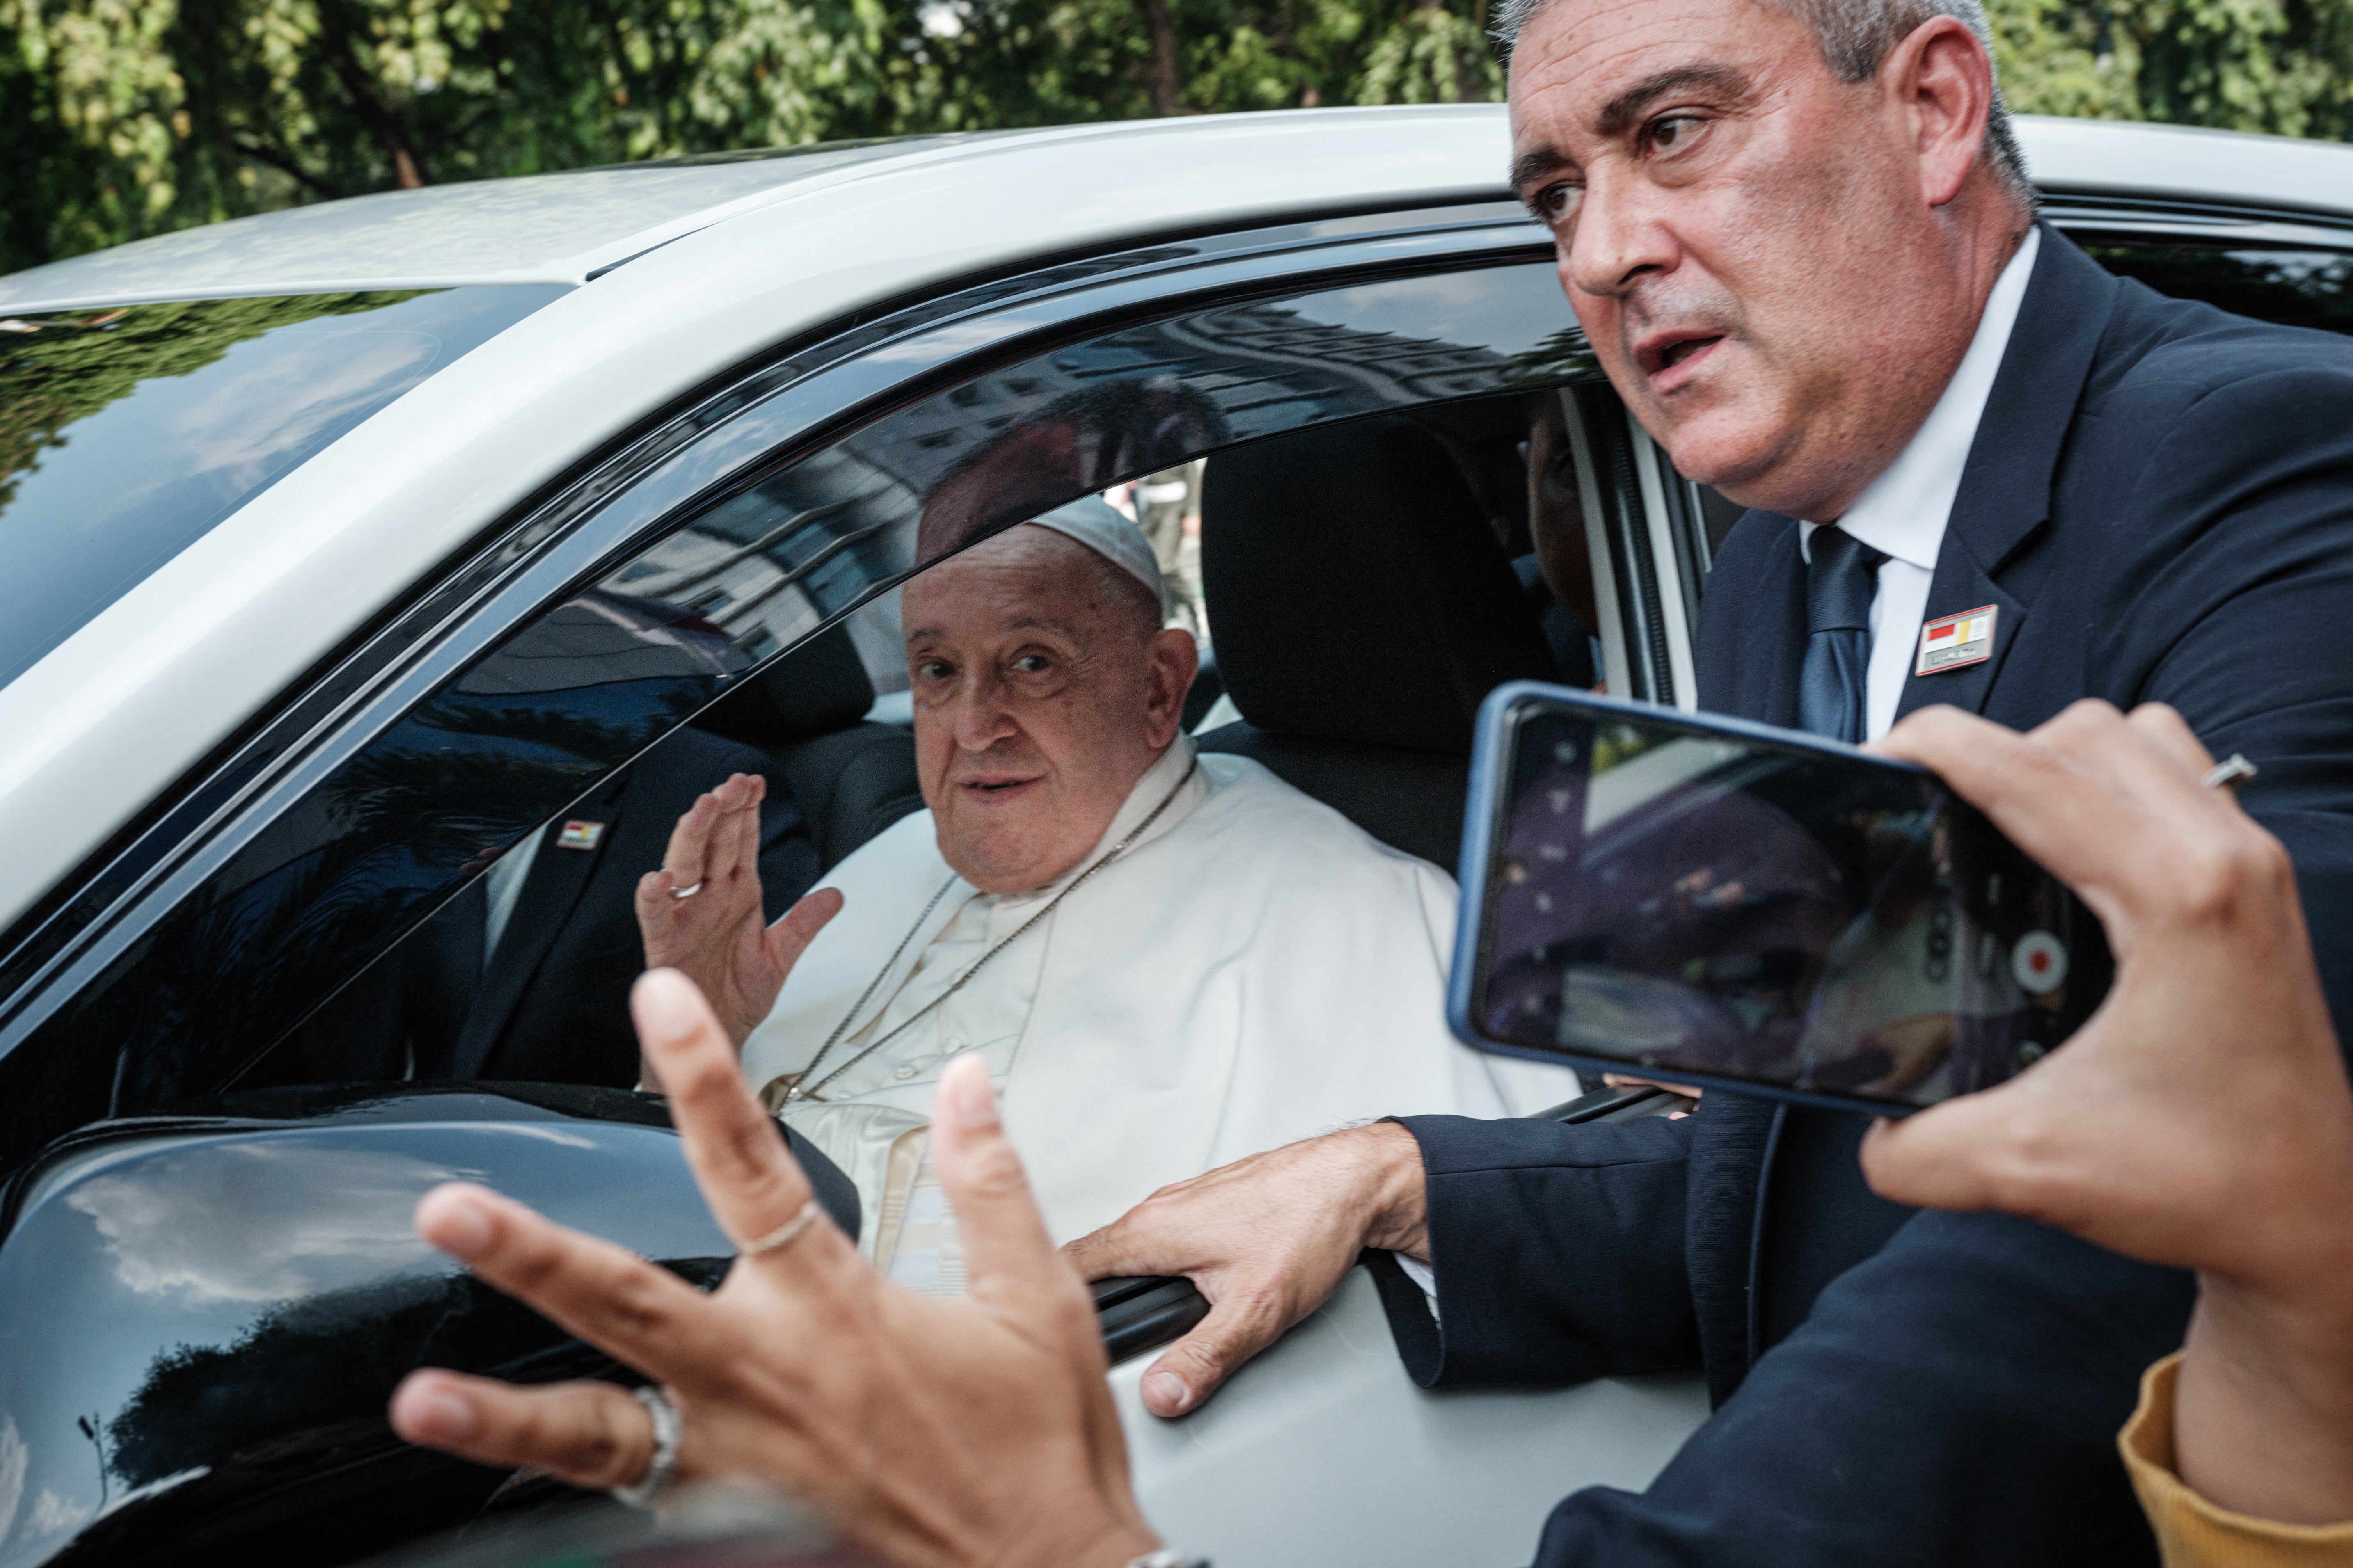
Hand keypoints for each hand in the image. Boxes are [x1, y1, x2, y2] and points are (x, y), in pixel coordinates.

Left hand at [388, 970, 1158, 1567]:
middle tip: (448, 1211)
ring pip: (598, 1434)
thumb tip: (966, 1079)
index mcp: (840, 1308)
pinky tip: (500, 1501)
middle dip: (531, 1255)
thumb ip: (989, 1181)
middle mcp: (773, 1381)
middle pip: (629, 1304)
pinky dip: (573, 1507)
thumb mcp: (1038, 1299)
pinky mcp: (737, 1534)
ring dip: (504, 1416)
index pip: (755, 1166)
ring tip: (416, 1401)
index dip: (704, 1077)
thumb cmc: (1042, 1450)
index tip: (657, 1002)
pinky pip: (634, 1511)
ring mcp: (741, 1467)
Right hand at [635, 772, 842, 1057]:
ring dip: (692, 837)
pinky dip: (654, 897)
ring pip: (684, 867)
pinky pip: (657, 916)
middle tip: (733, 783)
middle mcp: (710, 897)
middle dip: (723, 811)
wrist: (718, 1033)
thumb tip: (836, 895)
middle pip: (714, 844)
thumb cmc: (739, 993)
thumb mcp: (781, 955)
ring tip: (703, 809)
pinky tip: (658, 879)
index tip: (756, 783)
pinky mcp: (666, 944)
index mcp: (738, 893)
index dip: (748, 812)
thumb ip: (805, 922)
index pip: (742, 842)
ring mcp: (687, 917)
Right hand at [1061, 1121, 1426, 1417]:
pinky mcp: (1209, 1203)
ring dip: (1129, 1284)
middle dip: (1091, 1301)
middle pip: (1096, 1259)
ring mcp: (1184, 1201)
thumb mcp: (1256, 1308)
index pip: (1068, 1264)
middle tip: (1088, 1344)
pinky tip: (1186, 1290)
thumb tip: (1161, 1392)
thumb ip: (1203, 1356)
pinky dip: (1161, 1266)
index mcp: (1151, 1230)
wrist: (1355, 1180)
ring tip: (1136, 1323)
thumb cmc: (1311, 1224)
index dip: (1050, 1301)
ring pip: (1132, 1248)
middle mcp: (1159, 1208)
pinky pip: (1164, 1238)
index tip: (1046, 1334)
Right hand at [1863, 699, 2352, 1523]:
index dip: (1940, 748)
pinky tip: (2065, 856)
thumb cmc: (2214, 1182)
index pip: (2034, 772)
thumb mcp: (2035, 1166)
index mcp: (2181, 898)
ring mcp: (2253, 867)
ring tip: (1998, 819)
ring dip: (2058, 758)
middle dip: (1992, 751)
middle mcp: (2228, 860)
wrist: (2318, 1220)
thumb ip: (1924, 1149)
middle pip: (2086, 733)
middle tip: (1927, 805)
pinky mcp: (2258, 888)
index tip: (1878, 755)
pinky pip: (2177, 781)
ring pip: (2140, 740)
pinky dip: (2108, 787)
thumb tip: (1871, 1131)